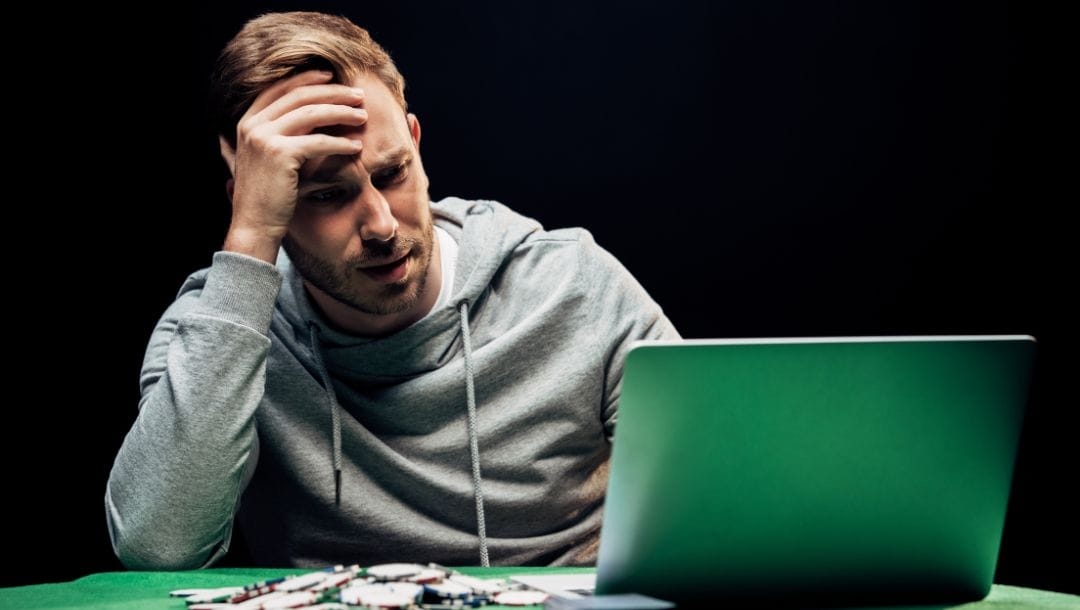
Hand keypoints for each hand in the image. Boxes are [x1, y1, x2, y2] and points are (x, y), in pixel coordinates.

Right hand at [220, 70, 365, 262]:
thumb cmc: (268, 196)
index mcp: (247, 121)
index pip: (281, 88)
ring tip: (363, 117)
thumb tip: (312, 116)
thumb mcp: (268, 158)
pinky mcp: (280, 154)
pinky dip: (341, 143)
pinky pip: (319, 141)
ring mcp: (263, 137)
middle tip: (358, 95)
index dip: (308, 79)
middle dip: (332, 92)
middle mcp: (252, 124)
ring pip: (311, 113)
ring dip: (341, 112)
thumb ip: (281, 134)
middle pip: (300, 95)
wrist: (254, 225)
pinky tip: (357, 147)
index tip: (333, 76)